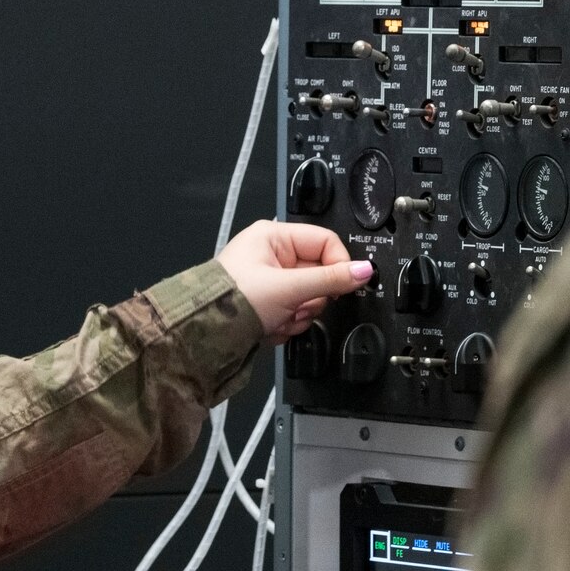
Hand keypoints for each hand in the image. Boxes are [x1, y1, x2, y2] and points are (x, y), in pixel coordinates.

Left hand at [216, 219, 370, 345]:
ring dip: (298, 314)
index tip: (343, 286)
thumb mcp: (288, 287)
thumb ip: (330, 279)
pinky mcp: (269, 303)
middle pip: (320, 274)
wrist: (205, 333)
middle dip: (310, 298)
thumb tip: (364, 270)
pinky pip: (295, 312)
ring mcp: (271, 280)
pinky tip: (271, 325)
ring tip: (277, 317)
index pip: (325, 242)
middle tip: (295, 304)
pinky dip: (287, 323)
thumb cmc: (235, 299)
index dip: (338, 265)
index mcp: (273, 237)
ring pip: (309, 298)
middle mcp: (272, 255)